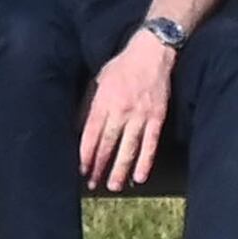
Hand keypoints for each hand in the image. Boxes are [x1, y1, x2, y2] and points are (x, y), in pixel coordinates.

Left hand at [79, 31, 176, 189]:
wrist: (151, 52)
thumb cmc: (122, 66)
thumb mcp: (99, 81)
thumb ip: (90, 105)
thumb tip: (80, 129)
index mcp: (103, 101)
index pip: (91, 133)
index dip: (85, 153)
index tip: (81, 169)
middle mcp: (121, 110)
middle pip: (108, 144)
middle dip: (99, 165)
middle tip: (93, 184)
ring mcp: (140, 115)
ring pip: (129, 148)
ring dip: (120, 169)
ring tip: (113, 186)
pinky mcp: (157, 118)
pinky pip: (151, 144)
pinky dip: (145, 161)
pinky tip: (139, 177)